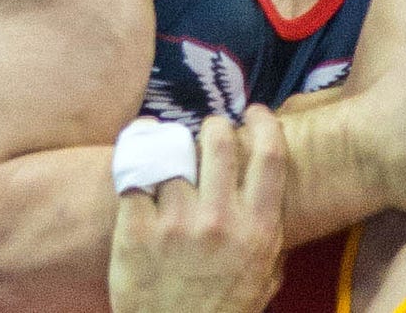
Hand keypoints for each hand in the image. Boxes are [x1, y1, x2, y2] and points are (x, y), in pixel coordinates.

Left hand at [109, 106, 286, 312]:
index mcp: (257, 230)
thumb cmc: (222, 312)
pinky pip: (135, 174)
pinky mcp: (135, 231)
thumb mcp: (264, 278)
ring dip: (174, 145)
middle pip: (218, 142)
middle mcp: (219, 221)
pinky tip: (141, 145)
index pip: (269, 156)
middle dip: (214, 126)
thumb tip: (270, 196)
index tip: (256, 112)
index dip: (263, 123)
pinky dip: (137, 153)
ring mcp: (175, 225)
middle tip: (209, 130)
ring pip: (174, 154)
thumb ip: (270, 235)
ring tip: (171, 147)